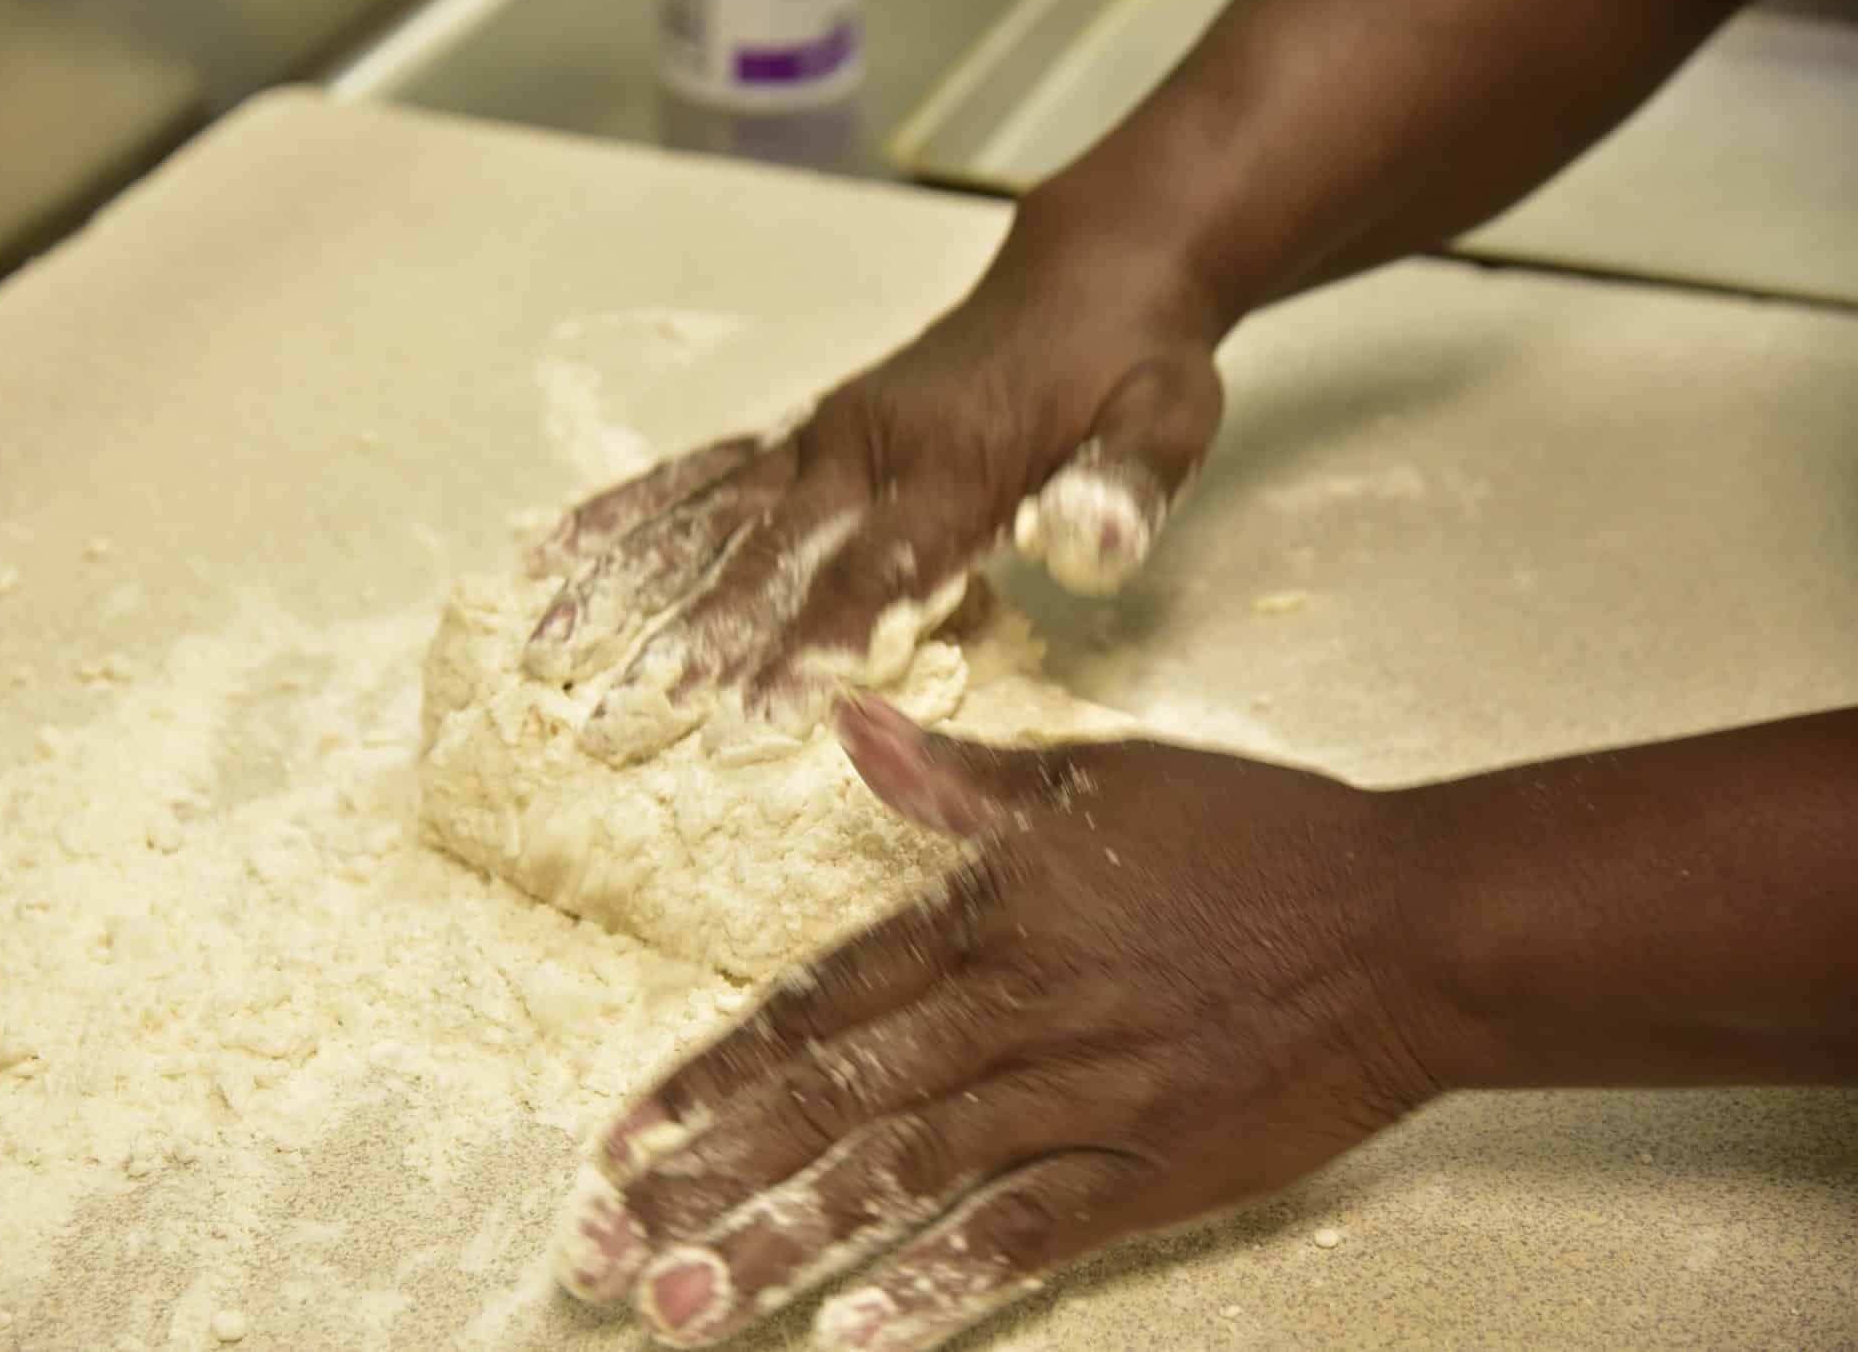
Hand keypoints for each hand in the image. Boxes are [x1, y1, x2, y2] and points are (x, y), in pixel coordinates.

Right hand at [523, 204, 1224, 763]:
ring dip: (629, 585)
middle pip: (768, 556)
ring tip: (550, 652)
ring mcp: (821, 435)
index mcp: (957, 460)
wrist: (1090, 276)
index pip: (878, 563)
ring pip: (709, 515)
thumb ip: (1128, 482)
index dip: (820, 638)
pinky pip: (699, 471)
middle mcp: (866, 446)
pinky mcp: (800, 430)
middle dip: (695, 644)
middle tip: (623, 725)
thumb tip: (1089, 542)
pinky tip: (557, 551)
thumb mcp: (1168, 416)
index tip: (758, 714)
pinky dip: (627, 511)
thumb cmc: (1132, 365)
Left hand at [552, 695, 1449, 1349]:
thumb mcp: (1100, 780)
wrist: (1407, 923)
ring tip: (691, 1309)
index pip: (818, 1006)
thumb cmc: (1258, 838)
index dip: (714, 1075)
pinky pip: (1030, 1237)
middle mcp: (1015, 1014)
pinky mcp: (1151, 1170)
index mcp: (990, 916)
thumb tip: (847, 726)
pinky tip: (860, 1335)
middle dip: (712, 1182)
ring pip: (906, 1179)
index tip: (625, 1139)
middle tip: (609, 1252)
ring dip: (790, 1246)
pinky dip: (943, 1287)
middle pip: (834, 1106)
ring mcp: (1082, 1099)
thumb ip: (963, 780)